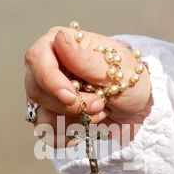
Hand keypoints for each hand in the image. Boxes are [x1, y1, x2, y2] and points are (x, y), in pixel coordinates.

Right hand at [25, 26, 151, 147]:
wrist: (136, 105)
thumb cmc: (128, 78)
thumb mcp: (115, 68)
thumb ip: (85, 59)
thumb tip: (60, 38)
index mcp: (61, 44)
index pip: (36, 58)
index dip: (50, 80)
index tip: (71, 97)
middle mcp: (46, 67)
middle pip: (37, 90)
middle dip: (70, 106)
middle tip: (99, 104)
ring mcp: (46, 93)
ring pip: (41, 116)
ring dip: (74, 122)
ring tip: (98, 112)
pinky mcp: (50, 115)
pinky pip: (47, 134)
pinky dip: (70, 135)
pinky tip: (86, 126)